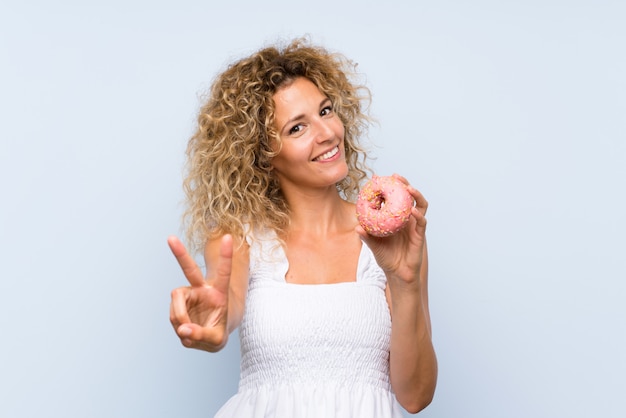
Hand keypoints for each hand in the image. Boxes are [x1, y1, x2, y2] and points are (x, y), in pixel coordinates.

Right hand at [168, 235, 232, 351]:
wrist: (211, 333)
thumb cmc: (218, 331)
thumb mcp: (218, 339)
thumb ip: (202, 335)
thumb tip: (182, 330)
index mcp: (219, 293)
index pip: (224, 273)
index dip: (226, 256)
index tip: (228, 237)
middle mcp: (202, 290)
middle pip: (189, 270)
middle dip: (180, 254)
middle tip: (170, 238)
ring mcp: (188, 296)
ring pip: (177, 308)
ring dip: (181, 323)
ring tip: (191, 333)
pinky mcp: (178, 304)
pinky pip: (174, 317)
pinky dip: (179, 329)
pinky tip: (187, 332)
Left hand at [356, 174, 427, 284]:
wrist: (398, 274)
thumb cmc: (386, 258)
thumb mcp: (373, 246)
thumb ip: (366, 237)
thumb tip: (358, 227)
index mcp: (394, 218)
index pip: (393, 198)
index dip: (389, 187)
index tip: (380, 177)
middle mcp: (405, 218)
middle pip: (408, 196)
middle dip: (403, 184)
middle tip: (396, 176)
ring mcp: (414, 225)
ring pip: (419, 205)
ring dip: (416, 194)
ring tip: (408, 188)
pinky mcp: (420, 235)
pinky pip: (421, 221)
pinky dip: (418, 214)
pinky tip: (411, 210)